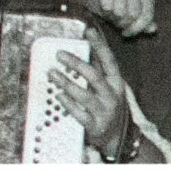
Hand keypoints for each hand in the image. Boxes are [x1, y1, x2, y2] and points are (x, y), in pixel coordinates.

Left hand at [50, 28, 128, 154]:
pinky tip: (58, 95)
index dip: (100, 45)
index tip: (89, 31)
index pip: (109, 61)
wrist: (118, 139)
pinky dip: (68, 104)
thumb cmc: (110, 107)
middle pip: (94, 76)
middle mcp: (112, 96)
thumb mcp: (110, 87)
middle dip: (76, 63)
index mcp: (117, 83)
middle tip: (59, 54)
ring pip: (84, 95)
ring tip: (52, 73)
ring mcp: (104, 112)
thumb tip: (87, 46)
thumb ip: (99, 70)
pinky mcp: (95, 126)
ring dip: (66, 83)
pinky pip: (79, 114)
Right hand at [78, 0, 156, 36]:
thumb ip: (144, 24)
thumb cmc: (116, 7)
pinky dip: (105, 9)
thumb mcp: (131, 18)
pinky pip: (107, 4)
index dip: (137, 28)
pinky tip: (103, 8)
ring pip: (120, 11)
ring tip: (109, 16)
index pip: (146, 15)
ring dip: (113, 18)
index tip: (127, 32)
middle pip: (133, 15)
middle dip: (123, 23)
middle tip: (116, 23)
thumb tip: (153, 28)